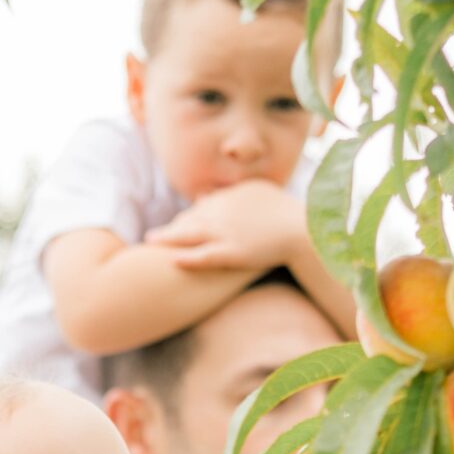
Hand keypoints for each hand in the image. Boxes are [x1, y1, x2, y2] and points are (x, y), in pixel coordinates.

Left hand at [147, 182, 307, 277]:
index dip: (185, 218)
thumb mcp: (258, 192)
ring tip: (149, 242)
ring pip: (189, 235)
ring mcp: (227, 232)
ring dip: (167, 238)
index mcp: (230, 196)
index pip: (199, 207)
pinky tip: (172, 261)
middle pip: (189, 219)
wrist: (304, 230)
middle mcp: (224, 211)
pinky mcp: (233, 252)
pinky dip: (188, 258)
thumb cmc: (285, 213)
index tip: (174, 226)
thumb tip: (206, 194)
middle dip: (170, 227)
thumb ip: (232, 192)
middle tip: (153, 237)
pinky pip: (205, 256)